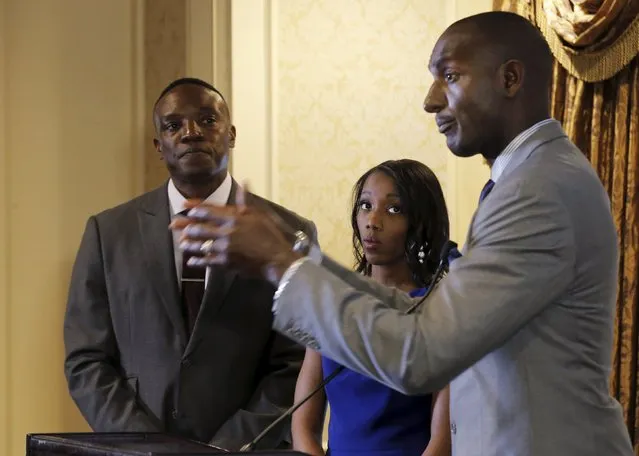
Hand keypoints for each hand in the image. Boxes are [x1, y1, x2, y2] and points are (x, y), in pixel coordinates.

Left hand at [169, 185, 301, 282]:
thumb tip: (245, 182)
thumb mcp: (260, 214)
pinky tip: (191, 260)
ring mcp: (224, 248)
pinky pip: (206, 261)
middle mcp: (226, 232)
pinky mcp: (225, 263)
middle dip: (185, 226)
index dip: (194, 207)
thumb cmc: (270, 236)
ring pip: (200, 244)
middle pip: (199, 227)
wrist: (276, 259)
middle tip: (174, 225)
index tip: (184, 206)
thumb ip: (247, 200)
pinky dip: (197, 261)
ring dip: (188, 243)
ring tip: (181, 242)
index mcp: (234, 218)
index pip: (209, 210)